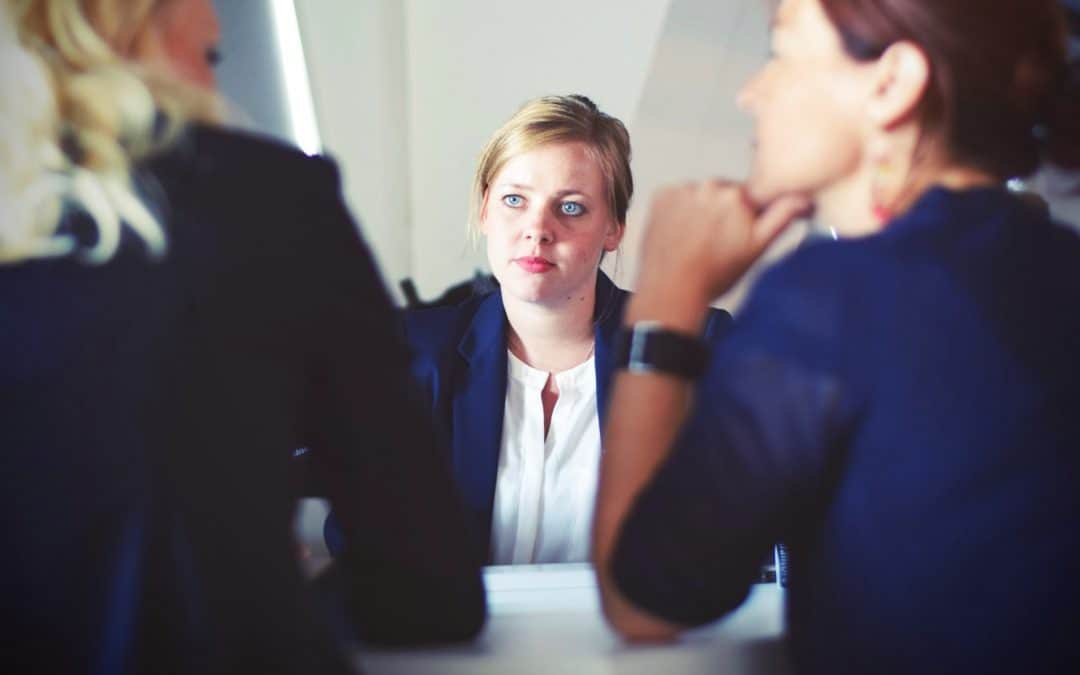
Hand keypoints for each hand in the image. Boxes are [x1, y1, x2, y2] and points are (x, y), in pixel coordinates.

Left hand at [636, 180, 809, 304]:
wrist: (672, 288)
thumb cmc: (714, 274)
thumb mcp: (757, 248)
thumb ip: (782, 216)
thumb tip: (803, 198)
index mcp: (738, 195)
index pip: (750, 196)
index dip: (746, 215)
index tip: (738, 232)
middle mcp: (710, 185)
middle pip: (723, 193)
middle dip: (723, 211)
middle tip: (715, 242)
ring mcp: (683, 189)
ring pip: (699, 194)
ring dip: (700, 210)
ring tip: (695, 240)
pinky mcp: (661, 195)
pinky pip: (676, 197)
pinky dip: (678, 210)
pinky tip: (680, 233)